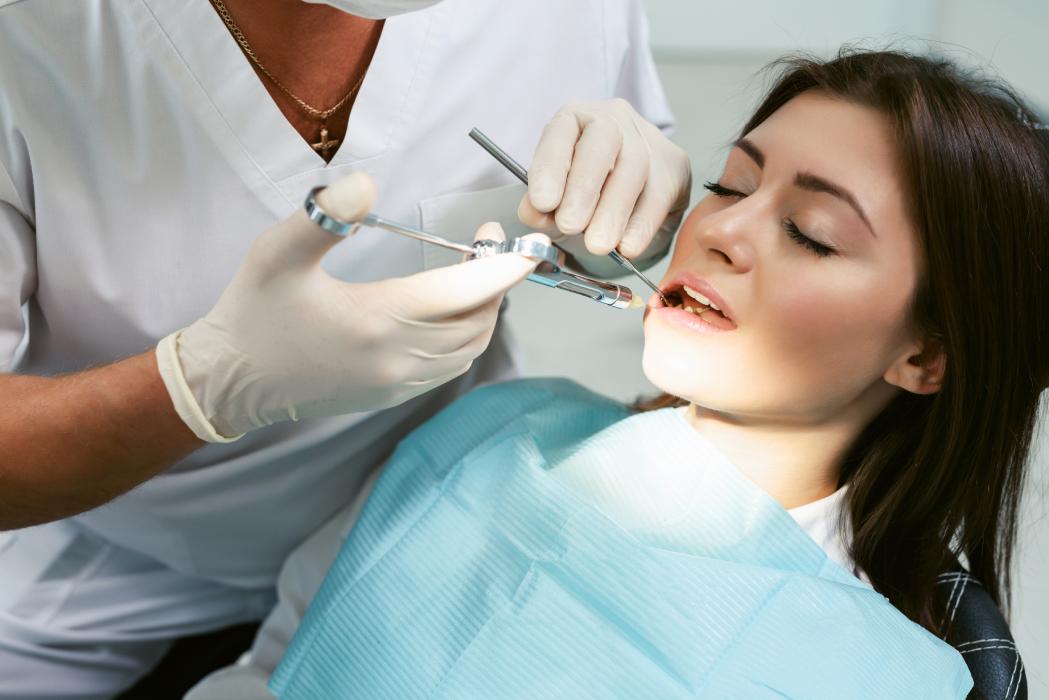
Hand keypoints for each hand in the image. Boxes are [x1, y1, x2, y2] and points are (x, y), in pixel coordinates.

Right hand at [157, 173, 544, 441]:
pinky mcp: (393, 397)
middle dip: (496, 282)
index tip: (526, 245)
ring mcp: (398, 384)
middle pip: (477, 320)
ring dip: (485, 311)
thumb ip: (325, 215)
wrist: (230, 381)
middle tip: (487, 242)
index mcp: (376, 320)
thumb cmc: (253, 312)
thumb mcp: (276, 252)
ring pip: (470, 348)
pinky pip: (450, 367)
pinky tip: (452, 312)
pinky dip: (467, 338)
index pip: (462, 293)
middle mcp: (397, 359)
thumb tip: (367, 182)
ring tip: (475, 272)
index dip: (501, 268)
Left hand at [519, 98, 690, 258]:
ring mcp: (647, 139)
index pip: (561, 131)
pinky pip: (659, 193)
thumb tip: (535, 214)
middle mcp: (612, 120)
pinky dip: (642, 225)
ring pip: (634, 166)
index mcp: (574, 120)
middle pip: (603, 141)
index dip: (550, 166)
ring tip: (597, 244)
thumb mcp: (555, 203)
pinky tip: (628, 247)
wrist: (627, 208)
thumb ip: (540, 208)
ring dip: (613, 210)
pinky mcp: (674, 165)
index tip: (542, 202)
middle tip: (570, 225)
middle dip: (584, 187)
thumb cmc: (582, 199)